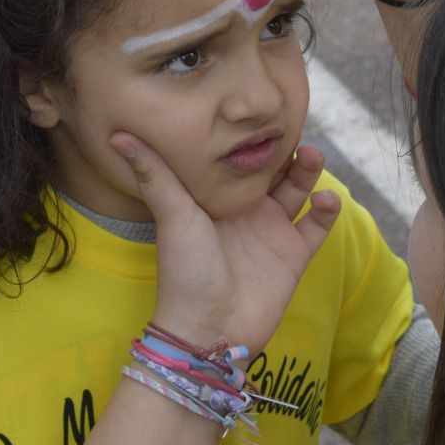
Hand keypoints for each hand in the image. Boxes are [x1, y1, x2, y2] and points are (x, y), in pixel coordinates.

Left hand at [111, 134, 339, 356]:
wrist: (210, 330)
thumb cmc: (185, 273)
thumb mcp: (172, 215)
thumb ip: (154, 174)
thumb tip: (118, 134)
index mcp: (216, 198)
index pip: (237, 159)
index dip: (250, 138)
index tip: (260, 115)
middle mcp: (245, 210)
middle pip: (272, 169)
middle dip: (284, 148)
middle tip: (291, 131)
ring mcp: (271, 231)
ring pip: (298, 189)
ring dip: (308, 170)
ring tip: (310, 156)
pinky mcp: (294, 255)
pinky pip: (318, 224)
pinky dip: (327, 208)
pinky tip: (324, 198)